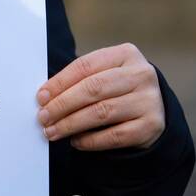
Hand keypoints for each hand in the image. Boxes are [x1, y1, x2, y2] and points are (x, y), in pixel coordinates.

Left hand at [37, 43, 164, 151]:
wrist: (154, 109)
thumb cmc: (119, 89)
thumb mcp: (105, 74)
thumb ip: (80, 80)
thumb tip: (45, 97)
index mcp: (126, 54)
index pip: (85, 66)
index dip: (60, 82)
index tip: (41, 97)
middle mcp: (141, 74)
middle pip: (93, 88)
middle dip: (62, 104)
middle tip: (43, 117)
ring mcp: (148, 100)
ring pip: (101, 112)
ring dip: (71, 124)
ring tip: (53, 131)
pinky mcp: (151, 126)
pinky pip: (114, 135)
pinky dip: (90, 140)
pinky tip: (76, 142)